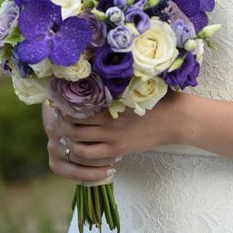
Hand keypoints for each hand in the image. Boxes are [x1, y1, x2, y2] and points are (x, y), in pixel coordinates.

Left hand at [43, 91, 186, 182]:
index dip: (62, 105)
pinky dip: (80, 153)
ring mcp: (111, 139)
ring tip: (65, 132)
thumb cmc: (157, 97)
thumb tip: (96, 76)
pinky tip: (81, 147)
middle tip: (56, 118)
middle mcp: (107, 122)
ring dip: (67, 139)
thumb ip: (114, 88)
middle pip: (71, 125)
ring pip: (76, 143)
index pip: (75, 106)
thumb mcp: (133, 88)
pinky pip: (89, 156)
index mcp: (109, 103)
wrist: (176, 119)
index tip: (57, 100)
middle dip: (60, 123)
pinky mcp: (118, 150)